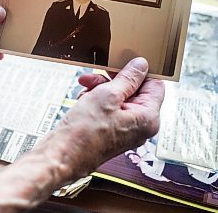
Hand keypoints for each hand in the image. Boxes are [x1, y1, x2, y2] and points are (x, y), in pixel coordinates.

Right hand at [48, 57, 164, 178]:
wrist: (62, 155)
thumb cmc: (85, 133)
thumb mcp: (108, 95)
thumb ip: (128, 78)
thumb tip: (141, 66)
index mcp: (148, 118)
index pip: (155, 85)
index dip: (138, 72)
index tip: (123, 63)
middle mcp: (140, 126)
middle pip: (135, 90)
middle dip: (114, 80)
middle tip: (99, 73)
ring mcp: (125, 129)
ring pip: (119, 97)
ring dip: (102, 88)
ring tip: (86, 87)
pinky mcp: (110, 131)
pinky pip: (108, 108)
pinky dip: (96, 100)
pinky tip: (84, 99)